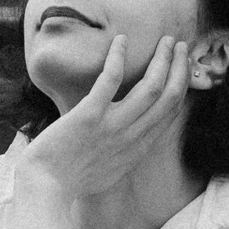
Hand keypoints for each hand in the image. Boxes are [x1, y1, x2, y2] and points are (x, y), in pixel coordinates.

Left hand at [10, 33, 191, 228]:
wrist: (45, 188)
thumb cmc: (70, 181)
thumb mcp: (109, 172)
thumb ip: (123, 154)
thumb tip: (127, 141)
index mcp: (138, 149)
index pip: (170, 113)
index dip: (181, 87)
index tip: (183, 68)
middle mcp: (132, 137)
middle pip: (168, 97)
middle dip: (179, 68)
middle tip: (180, 45)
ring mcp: (112, 126)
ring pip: (150, 87)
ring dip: (162, 60)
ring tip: (166, 40)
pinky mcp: (89, 115)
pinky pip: (110, 80)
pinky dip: (118, 58)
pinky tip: (121, 40)